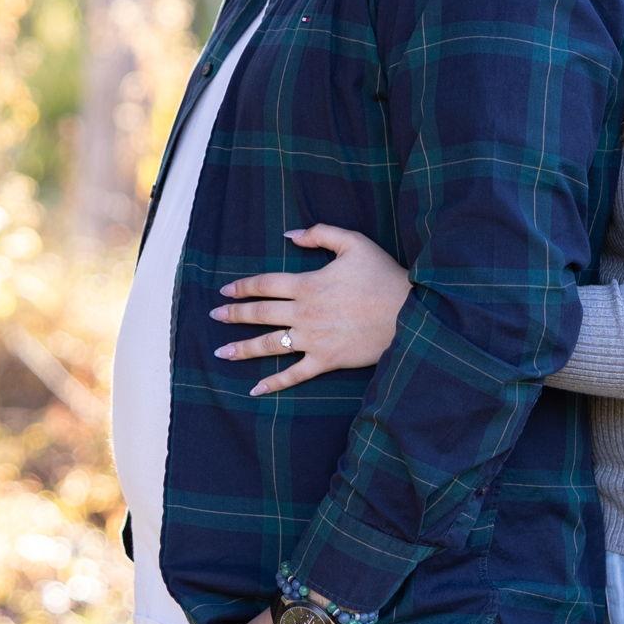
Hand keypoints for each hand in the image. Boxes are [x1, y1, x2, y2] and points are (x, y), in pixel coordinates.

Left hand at [212, 224, 412, 397]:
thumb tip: (289, 235)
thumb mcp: (354, 243)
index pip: (264, 284)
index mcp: (308, 284)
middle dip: (234, 315)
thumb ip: (320, 234)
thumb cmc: (384, 276)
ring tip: (222, 353)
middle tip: (213, 317)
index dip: (242, 287)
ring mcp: (313, 339)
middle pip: (260, 313)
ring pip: (270, 345)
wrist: (410, 315)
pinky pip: (295, 374)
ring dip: (243, 348)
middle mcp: (304, 313)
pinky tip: (255, 389)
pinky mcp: (326, 360)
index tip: (224, 291)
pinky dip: (274, 383)